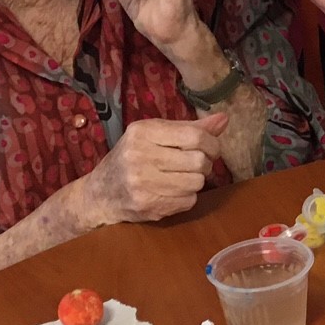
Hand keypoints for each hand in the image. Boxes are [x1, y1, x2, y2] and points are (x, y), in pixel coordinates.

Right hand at [78, 113, 227, 227]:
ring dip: (195, 181)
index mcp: (143, 132)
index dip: (212, 144)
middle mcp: (140, 156)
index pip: (195, 136)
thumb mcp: (155, 135)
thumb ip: (190, 128)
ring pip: (196, 182)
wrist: (100, 194)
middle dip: (204, 164)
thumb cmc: (133, 158)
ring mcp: (142, 183)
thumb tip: (224, 119)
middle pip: (199, 161)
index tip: (211, 149)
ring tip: (181, 178)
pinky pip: (188, 201)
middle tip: (194, 165)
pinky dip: (186, 197)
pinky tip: (171, 192)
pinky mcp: (147, 205)